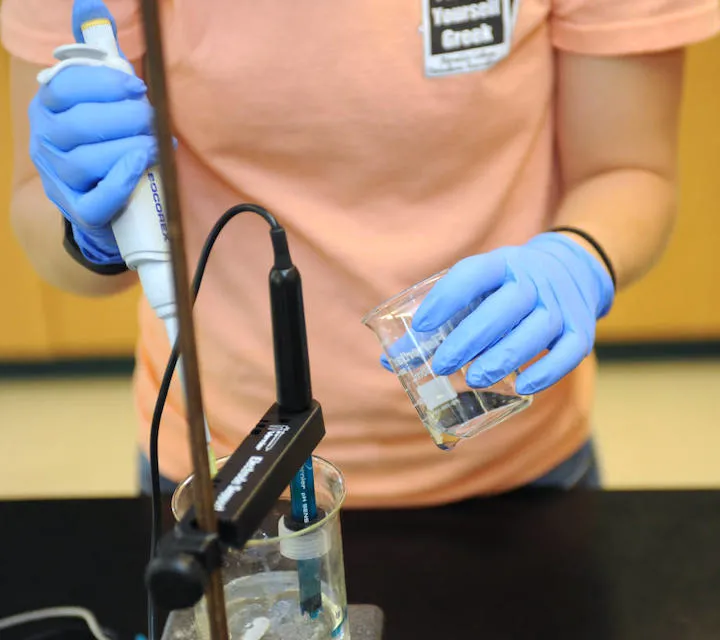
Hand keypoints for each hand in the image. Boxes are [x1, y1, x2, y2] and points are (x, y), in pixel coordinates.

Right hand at [29, 0, 155, 264]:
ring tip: (155, 144)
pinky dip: (122, 181)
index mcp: (49, 107)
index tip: (137, 88)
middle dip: (126, 118)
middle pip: (82, 125)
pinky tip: (142, 165)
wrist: (103, 201)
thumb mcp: (99, 96)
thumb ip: (97, 55)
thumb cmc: (105, 140)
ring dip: (130, 148)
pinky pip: (98, 199)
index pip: (68, 88)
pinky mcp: (80, 211)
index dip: (106, 85)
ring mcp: (61, 179)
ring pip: (89, 161)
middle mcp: (47, 142)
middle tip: (152, 118)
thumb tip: (91, 2)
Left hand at [410, 232, 614, 394]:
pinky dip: (548, 371)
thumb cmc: (505, 288)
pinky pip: (569, 351)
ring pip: (538, 328)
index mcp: (501, 263)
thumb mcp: (474, 290)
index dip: (445, 298)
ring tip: (475, 378)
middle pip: (506, 305)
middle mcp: (533, 280)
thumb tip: (390, 361)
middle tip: (442, 364)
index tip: (420, 326)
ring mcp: (561, 304)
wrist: (570, 269)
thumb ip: (438, 321)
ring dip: (505, 355)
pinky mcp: (581, 329)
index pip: (472, 274)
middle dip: (470, 337)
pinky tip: (522, 386)